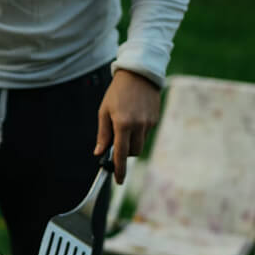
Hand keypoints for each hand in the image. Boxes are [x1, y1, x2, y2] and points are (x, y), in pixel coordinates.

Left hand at [94, 69, 161, 183]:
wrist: (138, 74)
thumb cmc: (117, 93)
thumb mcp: (104, 111)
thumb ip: (103, 134)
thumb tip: (99, 152)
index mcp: (123, 124)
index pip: (121, 153)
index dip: (119, 169)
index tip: (118, 180)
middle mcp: (138, 125)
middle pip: (133, 152)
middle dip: (124, 152)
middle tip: (116, 140)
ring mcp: (149, 123)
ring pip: (140, 144)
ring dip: (131, 142)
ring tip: (124, 124)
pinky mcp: (155, 119)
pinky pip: (146, 133)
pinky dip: (138, 132)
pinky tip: (134, 116)